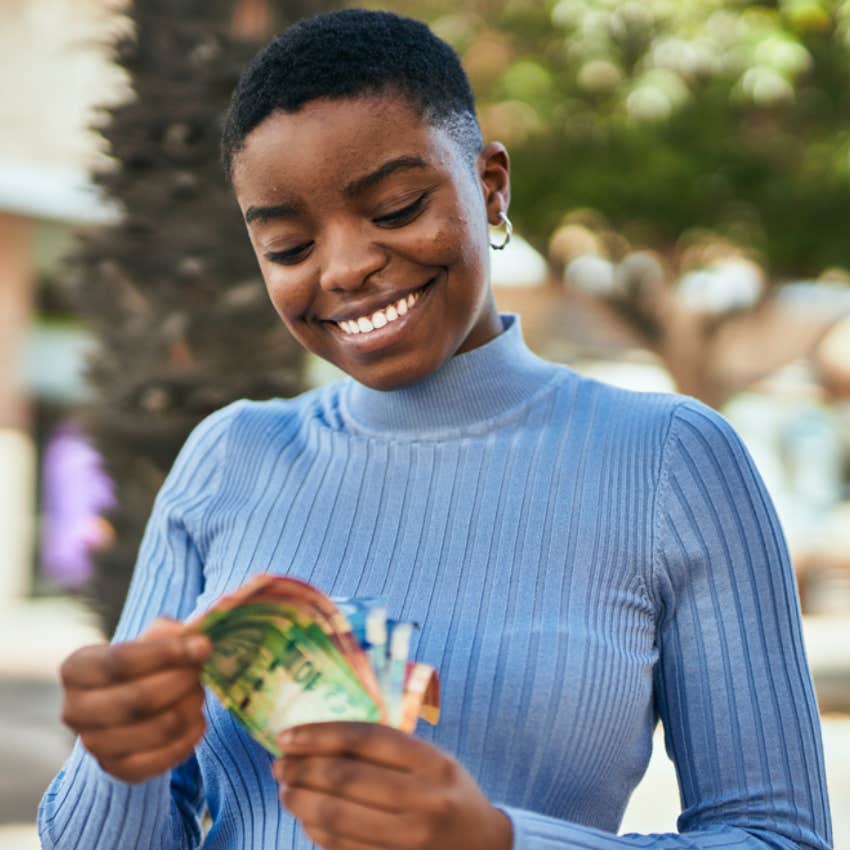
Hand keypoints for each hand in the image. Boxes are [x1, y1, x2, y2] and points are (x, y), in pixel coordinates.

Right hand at [59, 617, 211, 782]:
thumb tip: (200, 637)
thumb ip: (175, 633)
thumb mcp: (152, 638)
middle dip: (181, 681)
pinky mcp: (118, 770)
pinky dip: (190, 736)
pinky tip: (197, 719)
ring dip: (189, 707)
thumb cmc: (143, 663)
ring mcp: (94, 745)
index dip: (166, 653)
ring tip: (197, 693)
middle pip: (138, 699)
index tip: (202, 646)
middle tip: (200, 670)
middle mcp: (75, 710)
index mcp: (76, 669)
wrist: (128, 703)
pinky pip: (165, 757)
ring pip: (158, 728)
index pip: (120, 662)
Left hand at [271, 722, 512, 849]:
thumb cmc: (450, 793)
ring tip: (285, 789)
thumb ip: (390, 747)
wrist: (486, 848)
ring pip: (338, 818)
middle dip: (303, 769)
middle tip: (279, 763)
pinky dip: (316, 831)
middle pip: (346, 779)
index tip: (288, 734)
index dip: (321, 735)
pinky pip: (343, 848)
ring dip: (302, 801)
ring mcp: (410, 840)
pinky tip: (306, 817)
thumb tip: (322, 736)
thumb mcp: (435, 759)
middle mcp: (423, 801)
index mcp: (433, 763)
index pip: (366, 739)